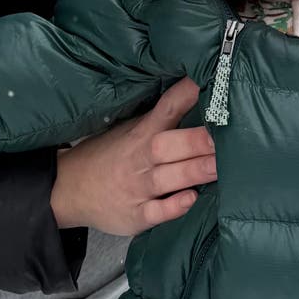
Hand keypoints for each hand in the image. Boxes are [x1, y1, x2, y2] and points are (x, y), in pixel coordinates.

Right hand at [50, 78, 215, 235]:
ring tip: (222, 166)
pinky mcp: (136, 216)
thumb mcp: (129, 129)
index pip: (166, 108)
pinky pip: (156, 212)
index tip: (208, 82)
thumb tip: (199, 95)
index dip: (187, 94)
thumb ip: (161, 118)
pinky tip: (191, 199)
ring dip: (195, 170)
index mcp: (141, 133)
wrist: (69, 189)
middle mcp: (140, 159)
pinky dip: (174, 206)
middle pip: (168, 145)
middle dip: (197, 140)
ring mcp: (137, 188)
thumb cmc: (108, 156)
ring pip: (168, 178)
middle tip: (228, 136)